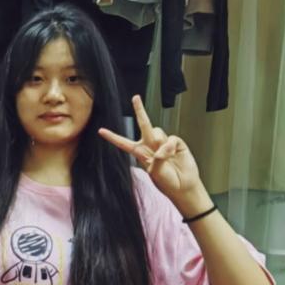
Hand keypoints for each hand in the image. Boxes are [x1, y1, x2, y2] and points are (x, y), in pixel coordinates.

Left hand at [98, 95, 206, 211]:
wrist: (183, 186)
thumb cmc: (166, 182)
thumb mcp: (154, 172)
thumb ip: (155, 158)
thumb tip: (161, 145)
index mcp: (140, 153)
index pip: (123, 143)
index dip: (113, 137)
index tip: (101, 131)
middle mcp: (150, 145)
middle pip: (143, 125)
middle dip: (140, 110)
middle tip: (135, 98)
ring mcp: (163, 143)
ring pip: (157, 131)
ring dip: (159, 142)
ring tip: (164, 156)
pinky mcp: (176, 143)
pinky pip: (170, 138)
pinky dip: (169, 146)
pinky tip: (172, 154)